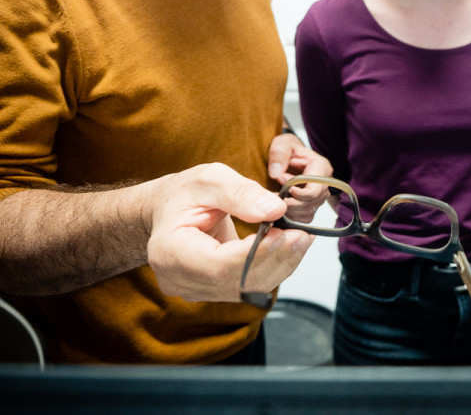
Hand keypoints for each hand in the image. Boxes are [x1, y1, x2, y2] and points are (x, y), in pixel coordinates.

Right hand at [143, 162, 312, 301]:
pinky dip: (270, 267)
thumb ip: (241, 193)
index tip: (284, 234)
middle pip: (235, 281)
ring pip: (246, 288)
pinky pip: (247, 286)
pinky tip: (286, 248)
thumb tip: (275, 209)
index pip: (218, 265)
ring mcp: (194, 290)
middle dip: (274, 258)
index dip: (255, 254)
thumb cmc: (183, 194)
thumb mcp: (210, 179)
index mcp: (168, 250)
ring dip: (278, 265)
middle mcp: (177, 279)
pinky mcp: (211, 292)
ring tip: (299, 239)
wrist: (169, 210)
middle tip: (301, 235)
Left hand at [267, 132, 332, 223]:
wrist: (286, 155)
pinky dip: (291, 216)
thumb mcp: (281, 143)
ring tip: (276, 197)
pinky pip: (304, 218)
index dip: (298, 194)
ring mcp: (318, 196)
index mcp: (321, 167)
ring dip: (289, 209)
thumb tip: (276, 173)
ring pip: (308, 213)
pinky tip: (279, 206)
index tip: (282, 191)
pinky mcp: (311, 205)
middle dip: (291, 202)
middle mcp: (323, 183)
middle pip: (311, 203)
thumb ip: (278, 153)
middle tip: (275, 195)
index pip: (315, 190)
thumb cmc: (286, 149)